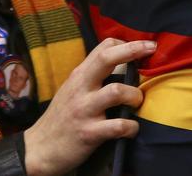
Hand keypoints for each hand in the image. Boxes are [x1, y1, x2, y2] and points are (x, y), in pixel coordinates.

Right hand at [24, 37, 154, 175]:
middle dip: (132, 50)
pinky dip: (130, 126)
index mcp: (79, 75)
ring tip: (137, 101)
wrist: (39, 148)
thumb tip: (119, 65)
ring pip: (115, 92)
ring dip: (134, 95)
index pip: (103, 48)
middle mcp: (81, 88)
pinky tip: (132, 128)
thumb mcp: (72, 90)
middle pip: (106, 59)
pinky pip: (117, 126)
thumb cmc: (61, 117)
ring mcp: (84, 110)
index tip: (141, 47)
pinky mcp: (89, 133)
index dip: (125, 44)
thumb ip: (91, 77)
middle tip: (151, 49)